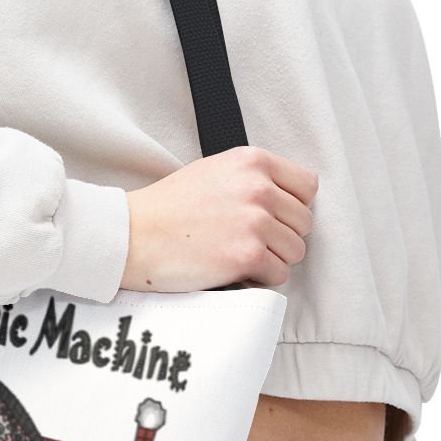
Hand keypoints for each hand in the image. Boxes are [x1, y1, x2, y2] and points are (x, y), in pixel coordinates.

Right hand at [121, 145, 316, 291]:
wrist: (133, 235)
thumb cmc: (167, 208)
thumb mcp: (214, 171)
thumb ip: (252, 179)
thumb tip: (287, 200)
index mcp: (252, 161)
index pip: (307, 185)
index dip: (292, 206)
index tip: (273, 217)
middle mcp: (258, 187)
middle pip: (304, 222)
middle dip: (281, 236)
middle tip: (248, 240)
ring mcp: (255, 221)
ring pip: (295, 250)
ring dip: (272, 259)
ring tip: (237, 254)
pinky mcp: (248, 255)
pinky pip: (279, 275)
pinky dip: (259, 279)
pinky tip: (232, 269)